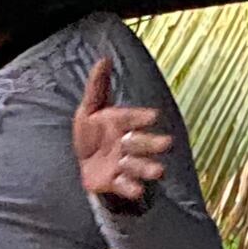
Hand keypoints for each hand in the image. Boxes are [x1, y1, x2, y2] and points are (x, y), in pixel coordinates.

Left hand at [72, 54, 175, 215]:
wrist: (80, 161)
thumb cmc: (89, 132)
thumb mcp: (89, 108)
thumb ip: (98, 86)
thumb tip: (104, 58)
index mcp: (121, 122)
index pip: (133, 117)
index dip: (141, 117)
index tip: (153, 116)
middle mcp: (126, 143)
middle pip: (141, 143)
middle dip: (153, 144)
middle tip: (167, 144)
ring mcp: (122, 164)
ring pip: (137, 165)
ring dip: (147, 168)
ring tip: (159, 171)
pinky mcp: (114, 182)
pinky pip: (124, 185)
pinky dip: (130, 188)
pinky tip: (138, 190)